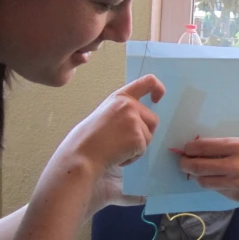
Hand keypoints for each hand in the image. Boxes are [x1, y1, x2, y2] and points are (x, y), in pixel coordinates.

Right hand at [52, 74, 164, 210]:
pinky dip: (133, 157)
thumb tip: (141, 121)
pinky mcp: (138, 137)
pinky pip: (144, 149)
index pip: (147, 82)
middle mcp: (129, 105)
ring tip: (116, 149)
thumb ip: (123, 113)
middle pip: (153, 119)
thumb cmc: (88, 141)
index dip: (158, 88)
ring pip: (149, 136)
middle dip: (144, 133)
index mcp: (119, 98)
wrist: (80, 157)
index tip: (157, 99)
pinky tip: (117, 156)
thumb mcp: (105, 116)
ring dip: (137, 146)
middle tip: (122, 143)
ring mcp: (134, 120)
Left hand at [179, 137, 238, 206]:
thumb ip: (230, 148)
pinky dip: (214, 184)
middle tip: (183, 162)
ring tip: (198, 172)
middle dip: (186, 164)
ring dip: (197, 177)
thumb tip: (208, 150)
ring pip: (204, 181)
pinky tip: (218, 180)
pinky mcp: (236, 196)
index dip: (190, 148)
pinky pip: (217, 190)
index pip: (203, 147)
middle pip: (197, 166)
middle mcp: (233, 165)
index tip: (186, 148)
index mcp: (237, 146)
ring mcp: (234, 183)